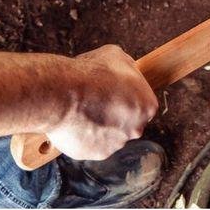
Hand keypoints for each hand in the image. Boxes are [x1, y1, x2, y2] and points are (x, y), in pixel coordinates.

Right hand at [46, 45, 157, 160]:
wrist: (63, 94)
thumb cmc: (90, 74)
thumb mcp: (117, 56)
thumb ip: (128, 68)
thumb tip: (127, 70)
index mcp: (147, 106)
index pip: (143, 104)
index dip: (128, 96)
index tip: (115, 91)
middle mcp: (135, 129)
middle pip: (128, 122)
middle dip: (115, 113)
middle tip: (98, 100)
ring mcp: (115, 144)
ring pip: (109, 135)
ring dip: (100, 125)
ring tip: (83, 108)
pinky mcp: (94, 154)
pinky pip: (91, 144)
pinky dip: (84, 135)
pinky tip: (75, 120)